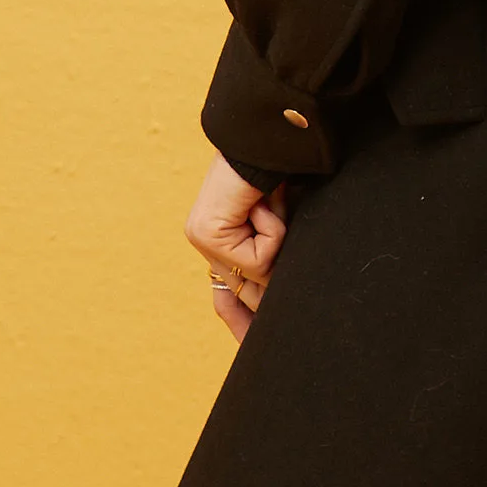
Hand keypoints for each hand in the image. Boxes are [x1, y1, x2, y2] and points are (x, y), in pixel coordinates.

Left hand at [184, 151, 288, 342]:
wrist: (265, 139)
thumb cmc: (279, 170)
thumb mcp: (280, 221)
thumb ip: (275, 254)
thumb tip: (277, 294)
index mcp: (223, 240)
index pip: (226, 294)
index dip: (240, 322)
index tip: (252, 346)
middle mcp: (209, 244)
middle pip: (243, 293)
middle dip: (264, 293)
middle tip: (269, 269)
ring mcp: (205, 241)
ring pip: (257, 274)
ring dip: (277, 238)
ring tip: (269, 204)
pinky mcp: (210, 234)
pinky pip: (258, 256)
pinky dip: (273, 229)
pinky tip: (262, 201)